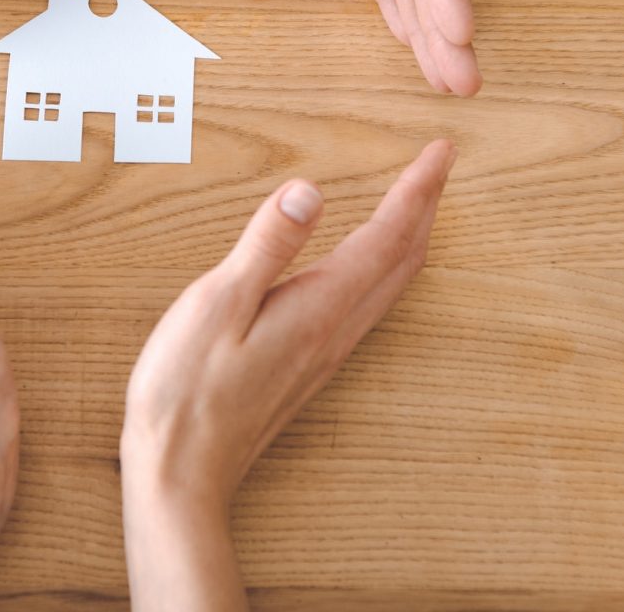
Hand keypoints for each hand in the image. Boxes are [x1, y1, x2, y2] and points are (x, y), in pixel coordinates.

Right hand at [120, 139, 455, 611]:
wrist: (182, 471)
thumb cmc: (188, 390)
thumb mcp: (218, 303)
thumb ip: (267, 244)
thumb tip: (308, 191)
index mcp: (319, 307)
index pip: (387, 237)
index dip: (418, 189)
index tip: (441, 152)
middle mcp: (335, 330)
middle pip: (403, 261)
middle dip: (427, 207)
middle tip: (439, 167)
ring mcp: (326, 351)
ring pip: (391, 285)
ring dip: (412, 238)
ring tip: (417, 204)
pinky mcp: (310, 363)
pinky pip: (369, 305)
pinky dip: (385, 268)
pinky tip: (370, 265)